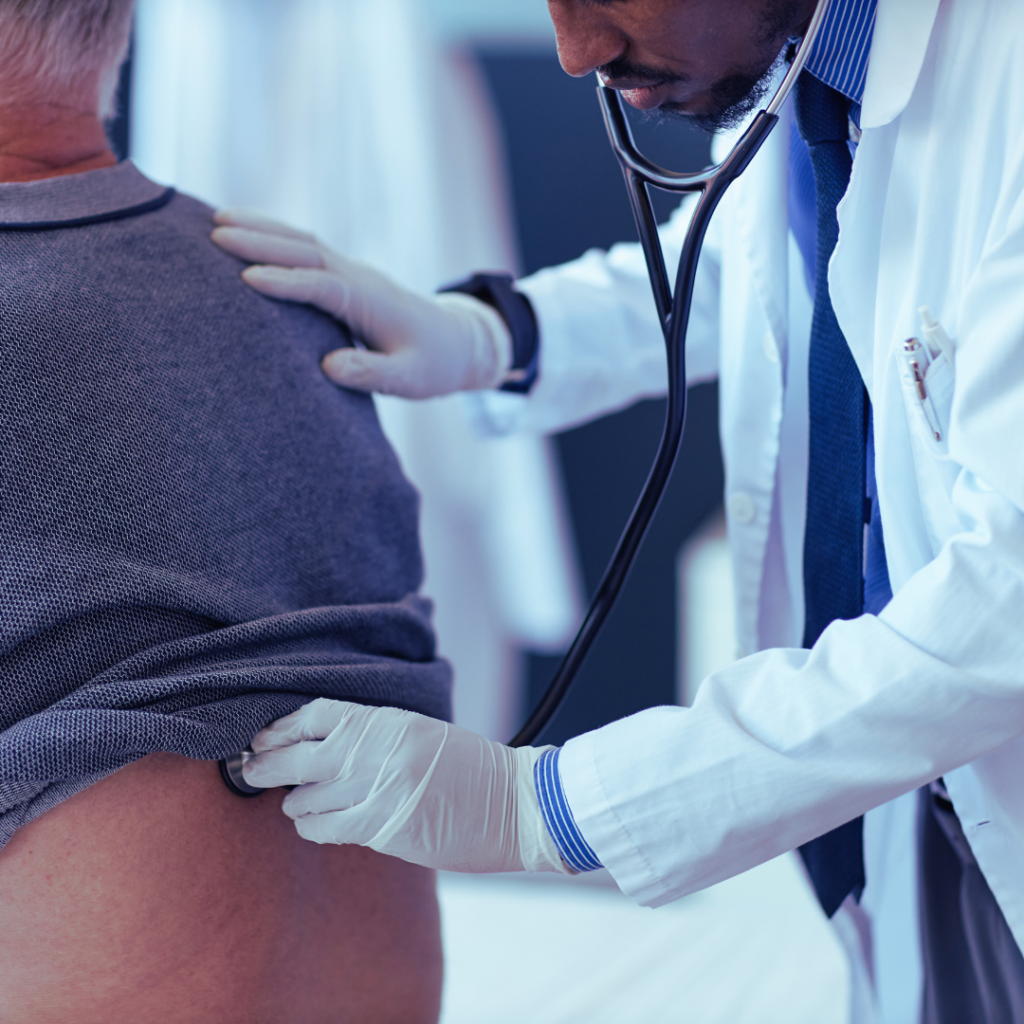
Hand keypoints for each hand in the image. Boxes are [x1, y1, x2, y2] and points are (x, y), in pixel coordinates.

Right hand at [211, 210, 511, 397]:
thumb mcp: (408, 379)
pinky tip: (246, 230)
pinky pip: (306, 248)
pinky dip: (275, 235)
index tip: (246, 279)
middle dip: (262, 241)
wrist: (457, 342)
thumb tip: (329, 366)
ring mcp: (352, 273)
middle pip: (306, 251)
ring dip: (263, 228)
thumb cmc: (431, 365)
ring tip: (216, 220)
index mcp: (370, 304)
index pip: (323, 287)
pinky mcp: (346, 275)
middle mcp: (358, 279)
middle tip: (215, 235)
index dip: (286, 282)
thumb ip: (371, 373)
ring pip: (304, 241)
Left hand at [243, 699, 571, 874]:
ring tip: (294, 801)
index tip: (263, 735)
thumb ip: (376, 737)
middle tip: (253, 768)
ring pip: (308, 797)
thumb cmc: (472, 770)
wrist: (517, 804)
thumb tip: (322, 746)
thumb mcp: (424, 735)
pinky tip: (313, 825)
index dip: (284, 725)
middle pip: (302, 755)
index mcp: (392, 722)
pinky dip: (312, 827)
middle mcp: (382, 752)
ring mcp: (382, 791)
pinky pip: (327, 828)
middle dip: (268, 763)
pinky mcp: (386, 829)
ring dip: (294, 801)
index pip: (321, 715)